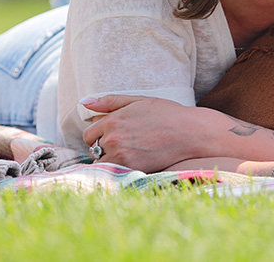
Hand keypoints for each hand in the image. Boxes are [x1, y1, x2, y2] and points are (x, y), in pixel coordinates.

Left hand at [81, 94, 213, 171]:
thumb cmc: (166, 113)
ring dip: (111, 160)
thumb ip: (109, 101)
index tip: (112, 135)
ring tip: (131, 152)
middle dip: (105, 147)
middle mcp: (113, 139)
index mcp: (112, 120)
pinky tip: (137, 160)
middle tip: (126, 143)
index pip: (88, 135)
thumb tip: (83, 103)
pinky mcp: (132, 169)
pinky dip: (122, 168)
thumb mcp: (138, 100)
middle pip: (94, 150)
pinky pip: (116, 172)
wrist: (190, 132)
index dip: (98, 135)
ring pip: (103, 163)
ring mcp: (121, 156)